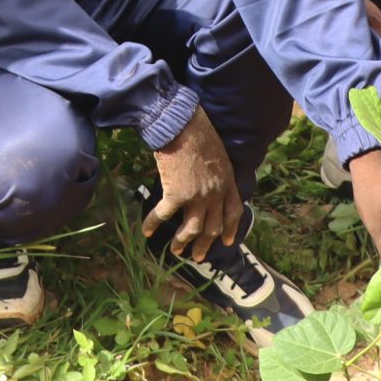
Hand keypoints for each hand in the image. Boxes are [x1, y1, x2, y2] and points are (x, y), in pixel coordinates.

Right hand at [146, 109, 242, 262]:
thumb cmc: (198, 131)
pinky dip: (153, 224)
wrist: (181, 124)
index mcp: (227, 182)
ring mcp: (196, 196)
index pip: (234, 212)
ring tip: (177, 252)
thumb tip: (207, 181)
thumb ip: (216, 173)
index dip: (230, 230)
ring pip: (193, 229)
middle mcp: (215, 193)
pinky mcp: (176, 194)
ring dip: (183, 243)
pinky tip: (146, 232)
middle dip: (205, 245)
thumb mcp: (218, 153)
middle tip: (198, 257)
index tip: (226, 242)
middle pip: (213, 227)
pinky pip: (164, 216)